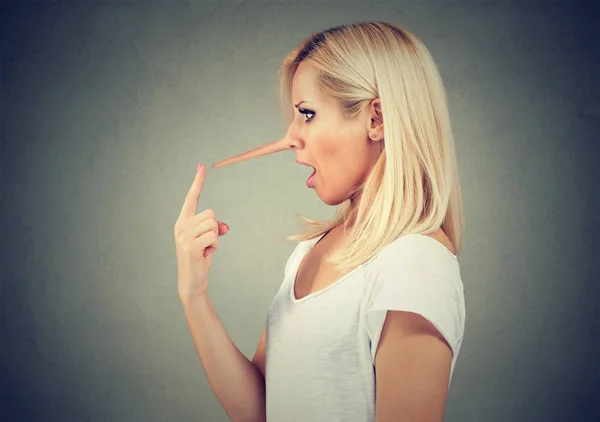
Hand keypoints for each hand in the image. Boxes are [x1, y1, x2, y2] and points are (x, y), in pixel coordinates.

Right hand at [174, 164, 228, 298]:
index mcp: (183, 221)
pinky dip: (214, 246)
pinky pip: (214, 237)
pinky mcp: (190, 245)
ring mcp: (184, 235)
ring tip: (205, 249)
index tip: (201, 166)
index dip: (197, 182)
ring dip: (215, 239)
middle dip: (215, 229)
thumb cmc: (200, 258)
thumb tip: (224, 227)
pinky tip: (205, 255)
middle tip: (206, 244)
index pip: (191, 198)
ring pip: (214, 225)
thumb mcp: (209, 240)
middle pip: (211, 214)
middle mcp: (181, 225)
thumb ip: (215, 229)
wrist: (192, 280)